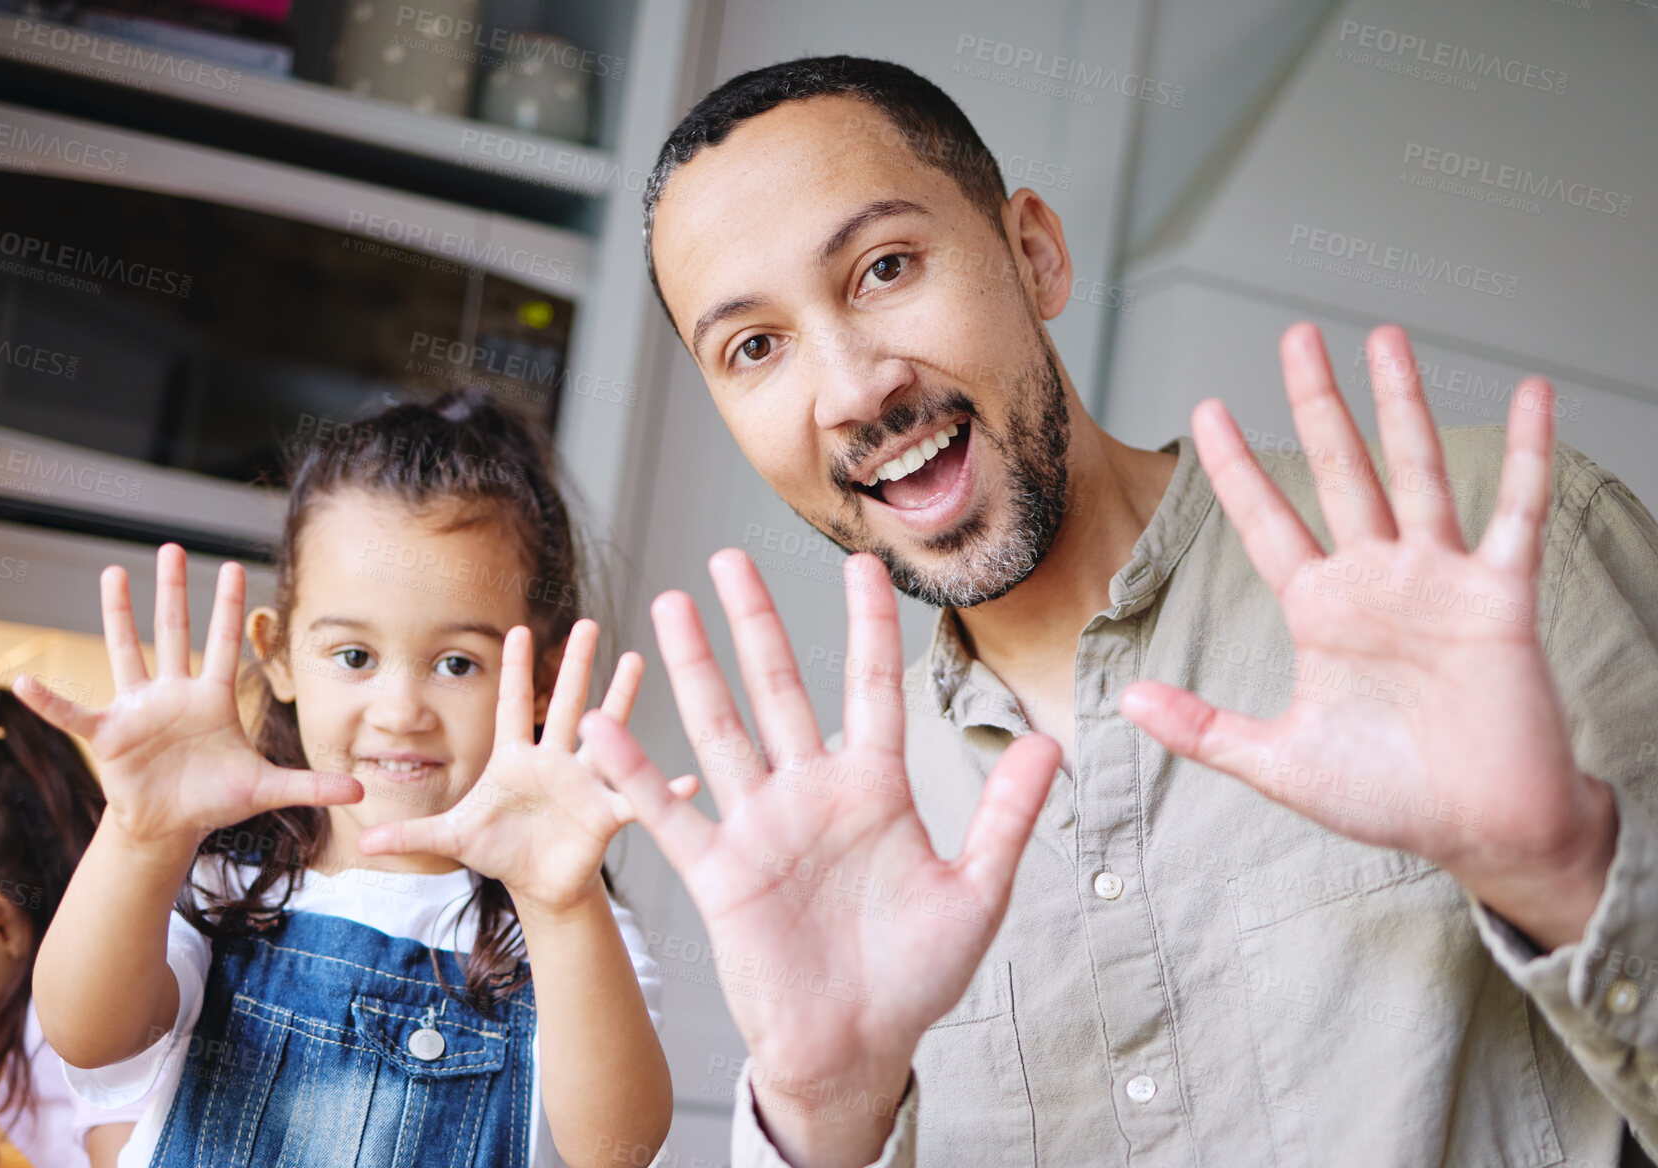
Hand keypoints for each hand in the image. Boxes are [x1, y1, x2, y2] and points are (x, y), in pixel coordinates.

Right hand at [14, 544, 361, 855]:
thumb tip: (363, 792)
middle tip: (173, 546)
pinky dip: (49, 702)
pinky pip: (74, 714)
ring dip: (118, 614)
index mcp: (212, 700)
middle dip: (174, 591)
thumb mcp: (266, 789)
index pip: (223, 643)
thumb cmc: (214, 798)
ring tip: (113, 572)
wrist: (171, 825)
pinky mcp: (109, 735)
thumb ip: (312, 786)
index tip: (234, 566)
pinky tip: (22, 685)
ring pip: (128, 651)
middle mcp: (174, 694)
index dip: (229, 607)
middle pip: (174, 632)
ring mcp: (139, 709)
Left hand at [357, 620, 694, 916]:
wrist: (540, 884)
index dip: (515, 670)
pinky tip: (691, 779)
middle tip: (590, 623)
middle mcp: (555, 761)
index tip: (517, 628)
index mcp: (516, 760)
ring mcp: (584, 782)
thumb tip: (363, 843)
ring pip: (607, 732)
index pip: (514, 706)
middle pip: (567, 703)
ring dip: (623, 699)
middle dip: (576, 664)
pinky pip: (638, 796)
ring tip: (639, 661)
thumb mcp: (452, 839)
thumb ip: (412, 834)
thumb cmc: (500, 852)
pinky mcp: (607, 812)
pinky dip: (666, 789)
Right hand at [579, 551, 1059, 1167]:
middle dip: (754, 623)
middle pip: (779, 689)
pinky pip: (671, 813)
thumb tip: (1052, 744)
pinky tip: (605, 728)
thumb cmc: (916, 978)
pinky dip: (636, 773)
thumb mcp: (976, 893)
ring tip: (670, 605)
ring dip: (696, 670)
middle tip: (728, 559)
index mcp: (874, 790)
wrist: (855, 1052)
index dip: (866, 626)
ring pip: (722, 730)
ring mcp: (760, 828)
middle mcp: (811, 794)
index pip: (869, 688)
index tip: (862, 566)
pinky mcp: (720, 873)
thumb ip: (1006, 816)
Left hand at [1120, 323, 1615, 949]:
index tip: (1207, 410)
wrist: (1481, 832)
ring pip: (1415, 471)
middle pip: (1338, 470)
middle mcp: (1376, 581)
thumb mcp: (1279, 762)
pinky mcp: (1499, 595)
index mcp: (1321, 611)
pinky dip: (1526, 454)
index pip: (1267, 521)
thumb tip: (1127, 701)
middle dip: (1315, 403)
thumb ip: (1203, 728)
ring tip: (1385, 339)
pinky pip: (1515, 512)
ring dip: (1402, 403)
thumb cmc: (1390, 798)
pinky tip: (1530, 395)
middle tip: (1296, 338)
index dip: (1236, 466)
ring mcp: (1438, 581)